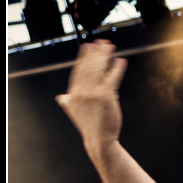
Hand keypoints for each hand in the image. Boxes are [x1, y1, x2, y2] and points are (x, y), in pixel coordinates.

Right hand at [55, 39, 127, 157]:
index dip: (84, 57)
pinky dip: (117, 68)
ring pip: (99, 69)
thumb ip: (68, 103)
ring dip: (105, 56)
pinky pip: (112, 77)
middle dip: (95, 53)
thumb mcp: (75, 113)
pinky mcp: (105, 96)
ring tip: (110, 46)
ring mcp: (93, 93)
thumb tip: (61, 98)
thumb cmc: (90, 127)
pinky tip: (121, 61)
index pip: (78, 71)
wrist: (99, 140)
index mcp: (73, 94)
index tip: (88, 46)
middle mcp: (81, 92)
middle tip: (101, 42)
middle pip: (88, 66)